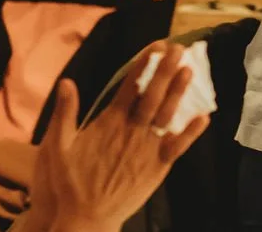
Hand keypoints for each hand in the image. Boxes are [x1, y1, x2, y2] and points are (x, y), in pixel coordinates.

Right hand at [23, 43, 208, 231]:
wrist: (86, 218)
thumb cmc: (70, 184)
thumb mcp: (58, 146)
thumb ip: (64, 113)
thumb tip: (67, 82)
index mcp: (109, 122)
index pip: (130, 85)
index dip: (143, 64)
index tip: (155, 46)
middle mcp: (131, 131)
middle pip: (152, 94)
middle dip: (165, 69)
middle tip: (178, 48)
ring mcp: (146, 149)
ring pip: (166, 114)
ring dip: (178, 91)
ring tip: (189, 70)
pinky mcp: (157, 168)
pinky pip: (177, 147)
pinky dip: (190, 132)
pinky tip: (203, 118)